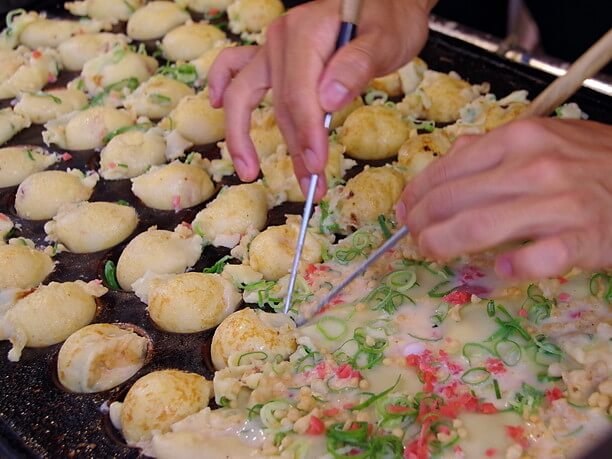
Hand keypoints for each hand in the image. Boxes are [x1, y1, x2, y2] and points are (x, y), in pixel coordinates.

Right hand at [208, 0, 432, 198]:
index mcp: (305, 34)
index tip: (316, 167)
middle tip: (311, 187)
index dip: (306, 136)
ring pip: (250, 97)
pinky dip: (225, 85)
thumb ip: (356, 66)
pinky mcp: (272, 55)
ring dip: (252, 138)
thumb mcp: (384, 41)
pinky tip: (219, 105)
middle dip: (293, 150)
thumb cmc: (389, 19)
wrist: (386, 2)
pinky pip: (236, 66)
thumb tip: (327, 101)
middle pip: (279, 106)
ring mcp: (271, 47)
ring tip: (253, 172)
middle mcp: (279, 40)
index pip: (299, 96)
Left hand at [396, 118, 611, 278]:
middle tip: (413, 236)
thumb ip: (492, 148)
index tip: (404, 210)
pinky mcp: (583, 238)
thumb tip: (446, 159)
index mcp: (520, 138)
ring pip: (480, 226)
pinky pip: (537, 258)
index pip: (449, 168)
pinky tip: (499, 269)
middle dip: (421, 222)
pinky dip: (511, 266)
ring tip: (431, 251)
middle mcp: (535, 166)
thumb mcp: (543, 138)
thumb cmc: (592, 162)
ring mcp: (560, 202)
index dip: (417, 194)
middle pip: (454, 199)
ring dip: (444, 244)